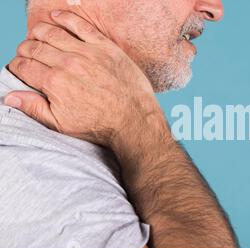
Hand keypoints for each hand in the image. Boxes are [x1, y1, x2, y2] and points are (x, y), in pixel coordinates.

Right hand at [5, 10, 157, 146]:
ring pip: (53, 33)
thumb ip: (34, 108)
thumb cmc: (100, 124)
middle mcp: (67, 64)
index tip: (20, 68)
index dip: (17, 66)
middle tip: (27, 54)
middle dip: (25, 50)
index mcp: (54, 83)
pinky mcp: (104, 46)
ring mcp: (87, 53)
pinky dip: (65, 18)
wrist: (133, 118)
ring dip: (39, 32)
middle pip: (34, 47)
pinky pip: (80, 25)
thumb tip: (10, 96)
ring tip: (36, 36)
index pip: (23, 66)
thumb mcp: (62, 124)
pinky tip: (56, 16)